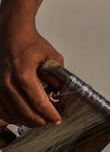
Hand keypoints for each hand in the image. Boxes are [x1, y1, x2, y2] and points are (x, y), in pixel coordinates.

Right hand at [0, 12, 62, 126]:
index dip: (49, 115)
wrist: (8, 29)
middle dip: (39, 121)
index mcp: (23, 74)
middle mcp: (6, 80)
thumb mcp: (51, 56)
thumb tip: (60, 92)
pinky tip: (19, 116)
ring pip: (10, 112)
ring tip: (36, 120)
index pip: (39, 103)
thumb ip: (58, 76)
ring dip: (25, 120)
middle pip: (24, 112)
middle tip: (47, 121)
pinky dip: (10, 115)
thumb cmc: (27, 41)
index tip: (56, 119)